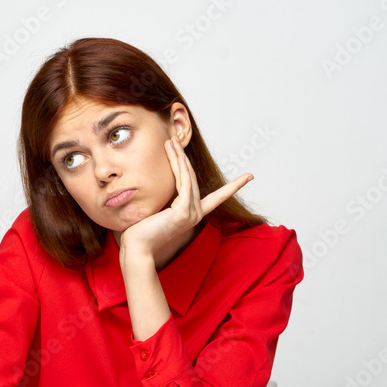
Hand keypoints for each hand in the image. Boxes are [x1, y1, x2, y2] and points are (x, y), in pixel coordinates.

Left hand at [119, 137, 252, 260]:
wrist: (137, 248)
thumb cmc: (142, 231)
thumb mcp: (158, 211)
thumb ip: (166, 199)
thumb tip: (161, 186)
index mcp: (193, 215)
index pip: (217, 198)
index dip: (233, 186)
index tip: (250, 176)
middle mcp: (196, 214)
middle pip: (192, 178)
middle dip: (183, 157)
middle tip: (174, 139)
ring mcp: (191, 213)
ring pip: (187, 178)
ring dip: (178, 157)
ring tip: (170, 140)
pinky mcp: (183, 211)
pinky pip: (183, 183)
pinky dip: (179, 166)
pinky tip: (174, 153)